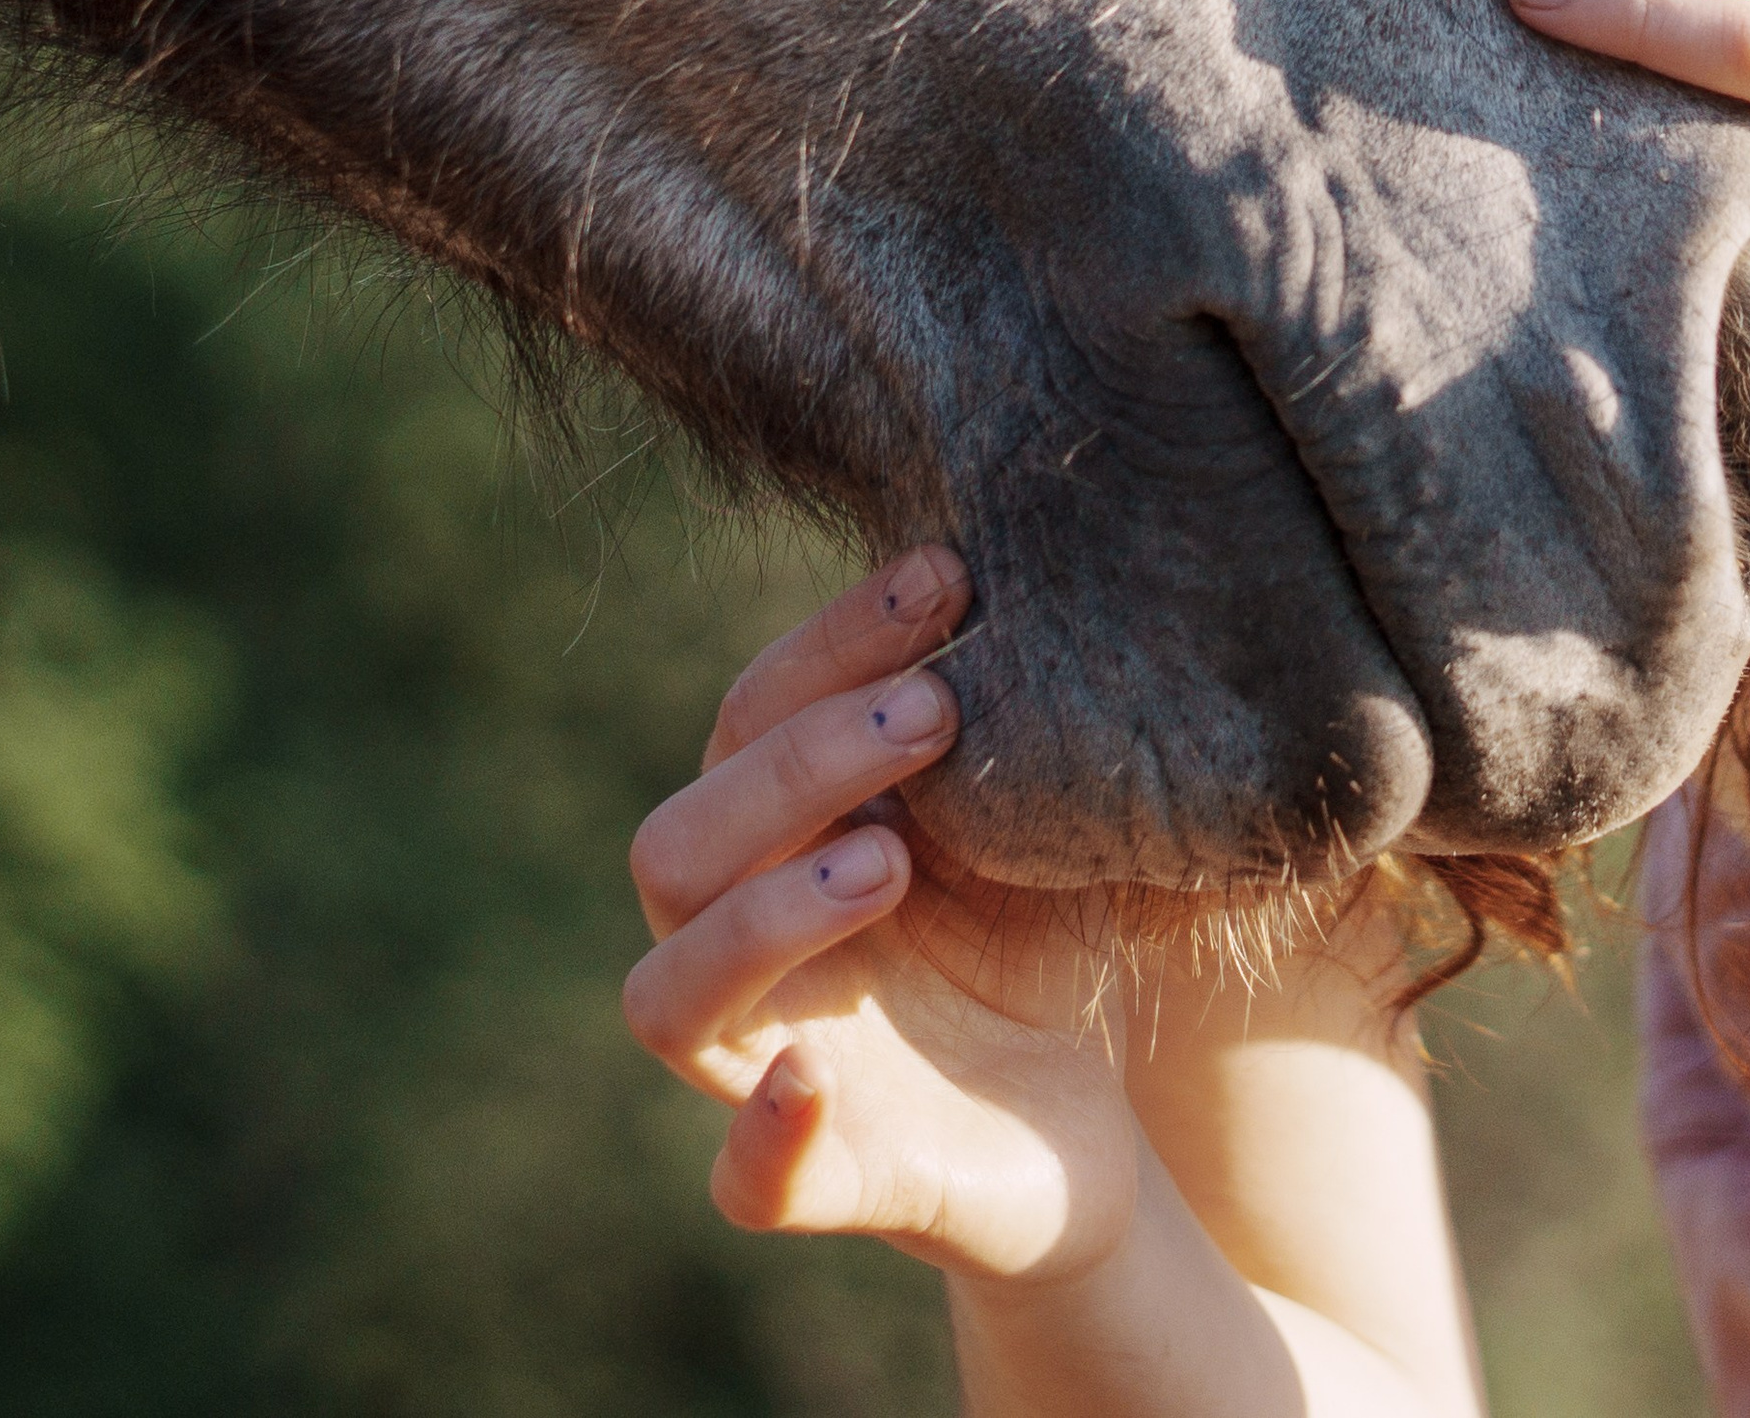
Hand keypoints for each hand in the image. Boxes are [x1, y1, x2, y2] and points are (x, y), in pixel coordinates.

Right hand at [622, 548, 1140, 1278]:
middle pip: (678, 844)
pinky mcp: (820, 1183)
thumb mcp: (1020, 817)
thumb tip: (1033, 566)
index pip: (750, 716)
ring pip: (668, 996)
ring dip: (764, 917)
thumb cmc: (1029, 936)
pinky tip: (811, 1078)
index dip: (832, 641)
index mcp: (771, 836)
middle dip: (798, 765)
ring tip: (889, 862)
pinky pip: (746, 1183)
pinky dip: (767, 1136)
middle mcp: (737, 946)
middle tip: (934, 712)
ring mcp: (758, 1070)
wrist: (1081, 1124)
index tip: (949, 577)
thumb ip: (994, 725)